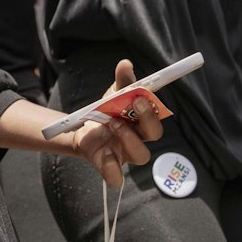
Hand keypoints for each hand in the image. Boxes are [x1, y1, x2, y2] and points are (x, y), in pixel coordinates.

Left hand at [66, 59, 160, 188]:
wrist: (82, 129)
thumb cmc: (106, 112)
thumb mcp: (113, 94)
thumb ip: (122, 81)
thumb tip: (125, 64)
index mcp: (143, 119)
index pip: (159, 114)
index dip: (155, 107)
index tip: (144, 94)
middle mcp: (140, 138)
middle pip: (155, 134)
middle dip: (147, 119)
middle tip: (135, 104)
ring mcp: (126, 154)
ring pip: (141, 155)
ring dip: (129, 137)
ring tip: (112, 122)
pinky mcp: (110, 167)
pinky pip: (117, 177)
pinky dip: (111, 167)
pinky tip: (104, 152)